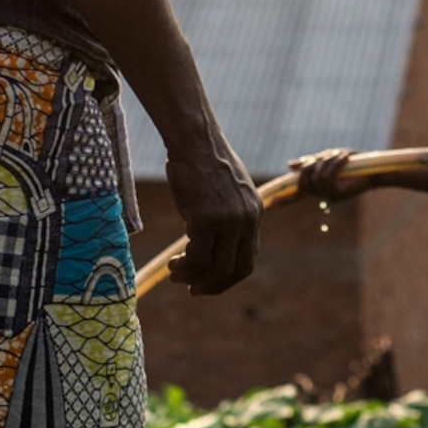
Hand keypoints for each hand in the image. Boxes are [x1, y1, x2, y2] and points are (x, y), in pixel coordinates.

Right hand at [168, 145, 261, 294]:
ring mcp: (229, 221)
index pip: (248, 259)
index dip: (228, 277)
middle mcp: (247, 220)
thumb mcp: (226, 188)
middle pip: (237, 270)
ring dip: (193, 278)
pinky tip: (173, 263)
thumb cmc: (203, 160)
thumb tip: (216, 236)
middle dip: (214, 285)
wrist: (194, 139)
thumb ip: (229, 212)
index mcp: (254, 213)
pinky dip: (185, 267)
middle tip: (192, 288)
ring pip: (216, 269)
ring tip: (175, 273)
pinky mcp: (207, 219)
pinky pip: (198, 258)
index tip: (207, 282)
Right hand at [286, 148, 374, 202]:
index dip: (285, 199)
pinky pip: (328, 178)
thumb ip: (310, 161)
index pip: (297, 195)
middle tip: (321, 157)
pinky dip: (335, 164)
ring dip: (327, 163)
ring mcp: (330, 197)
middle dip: (308, 167)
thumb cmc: (352, 163)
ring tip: (341, 155)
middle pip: (302, 184)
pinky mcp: (339, 195)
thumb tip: (288, 166)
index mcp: (318, 187)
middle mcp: (322, 195)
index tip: (272, 203)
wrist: (375, 169)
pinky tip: (345, 157)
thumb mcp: (328, 158)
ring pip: (317, 179)